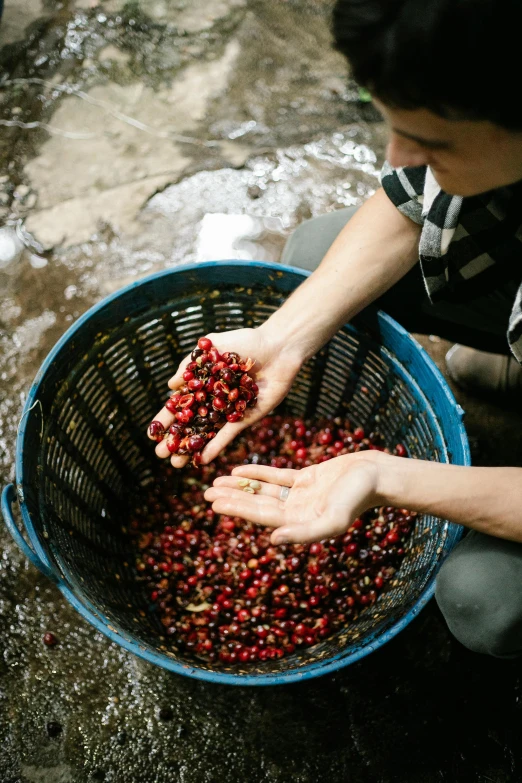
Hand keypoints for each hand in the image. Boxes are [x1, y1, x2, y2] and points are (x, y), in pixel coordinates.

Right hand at [148, 325, 302, 467]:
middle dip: (175, 439)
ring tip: (175, 464)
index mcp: (203, 384)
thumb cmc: (246, 341)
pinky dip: (215, 447)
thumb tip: (170, 385)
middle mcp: (213, 400)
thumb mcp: (213, 346)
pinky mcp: (245, 418)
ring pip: (206, 433)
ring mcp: (229, 411)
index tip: (152, 434)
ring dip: (191, 448)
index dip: (166, 419)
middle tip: (160, 454)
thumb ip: (190, 365)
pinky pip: (228, 435)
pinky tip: (202, 459)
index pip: (179, 405)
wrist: (278, 347)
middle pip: (190, 423)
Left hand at [204, 451, 388, 544]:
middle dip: (232, 498)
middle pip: (257, 505)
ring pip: (263, 491)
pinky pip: (276, 477)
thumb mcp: (332, 520)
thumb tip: (271, 541)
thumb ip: (303, 533)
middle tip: (205, 492)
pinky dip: (258, 473)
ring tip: (216, 482)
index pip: (261, 517)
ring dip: (241, 486)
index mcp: (300, 524)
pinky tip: (239, 469)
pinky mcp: (306, 479)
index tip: (214, 503)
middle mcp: (297, 513)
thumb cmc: (357, 498)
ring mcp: (301, 496)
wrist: (376, 475)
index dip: (237, 509)